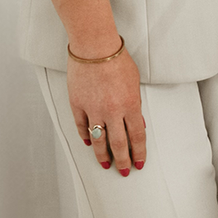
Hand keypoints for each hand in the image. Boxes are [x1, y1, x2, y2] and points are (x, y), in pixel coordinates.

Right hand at [67, 48, 144, 174]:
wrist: (94, 47)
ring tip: (105, 164)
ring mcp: (93, 109)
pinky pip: (82, 126)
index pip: (137, 136)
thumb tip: (137, 123)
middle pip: (118, 144)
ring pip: (99, 140)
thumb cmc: (117, 60)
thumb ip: (135, 105)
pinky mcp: (77, 105)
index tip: (139, 162)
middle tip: (124, 170)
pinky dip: (86, 137)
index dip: (138, 152)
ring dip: (103, 155)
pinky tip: (89, 144)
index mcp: (130, 105)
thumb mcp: (135, 83)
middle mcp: (112, 111)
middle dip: (123, 160)